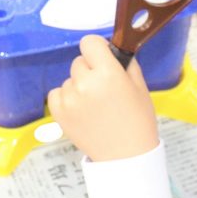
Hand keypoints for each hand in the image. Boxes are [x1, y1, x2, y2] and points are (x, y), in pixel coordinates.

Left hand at [48, 35, 158, 161]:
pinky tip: (82, 110)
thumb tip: (113, 49)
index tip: (102, 57)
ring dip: (79, 86)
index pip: (89, 42)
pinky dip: (67, 98)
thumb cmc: (137, 121)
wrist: (126, 155)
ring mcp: (70, 99)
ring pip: (69, 79)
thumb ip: (125, 63)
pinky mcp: (59, 113)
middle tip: (104, 88)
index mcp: (108, 73)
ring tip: (95, 105)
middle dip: (90, 70)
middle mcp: (85, 83)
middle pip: (79, 61)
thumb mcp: (140, 86)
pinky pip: (57, 93)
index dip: (97, 49)